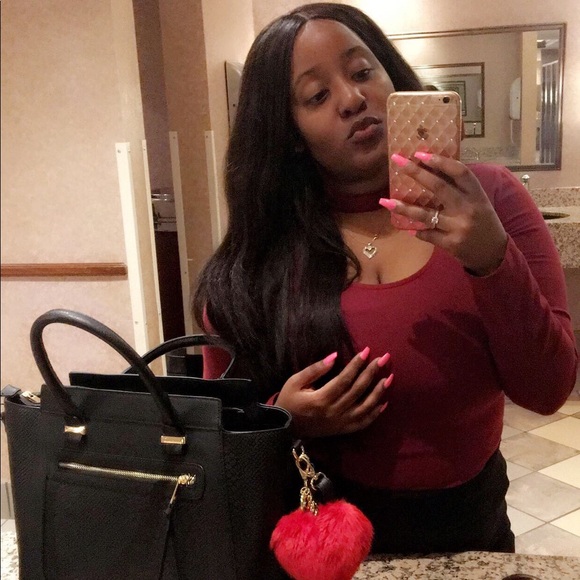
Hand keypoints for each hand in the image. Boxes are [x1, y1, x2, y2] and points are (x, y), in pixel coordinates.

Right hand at [275, 349, 392, 437]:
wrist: (284, 428)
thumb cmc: (289, 400)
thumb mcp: (295, 381)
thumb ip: (315, 369)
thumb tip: (334, 356)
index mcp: (321, 399)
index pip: (344, 379)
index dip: (356, 365)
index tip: (367, 351)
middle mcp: (334, 412)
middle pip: (358, 390)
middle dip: (372, 372)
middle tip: (384, 358)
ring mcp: (340, 423)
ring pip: (364, 407)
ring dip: (378, 392)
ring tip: (389, 378)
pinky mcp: (342, 430)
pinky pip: (362, 423)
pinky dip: (375, 414)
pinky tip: (384, 402)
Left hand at [381, 152, 507, 275]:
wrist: (493, 253)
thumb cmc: (482, 222)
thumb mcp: (478, 202)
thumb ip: (459, 189)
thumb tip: (429, 169)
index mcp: (477, 194)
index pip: (459, 172)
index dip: (440, 161)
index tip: (420, 153)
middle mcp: (468, 209)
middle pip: (439, 187)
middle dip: (416, 172)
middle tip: (397, 161)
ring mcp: (458, 227)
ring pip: (425, 214)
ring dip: (403, 207)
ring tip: (385, 201)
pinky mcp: (451, 244)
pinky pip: (427, 234)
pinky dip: (416, 230)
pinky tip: (406, 227)